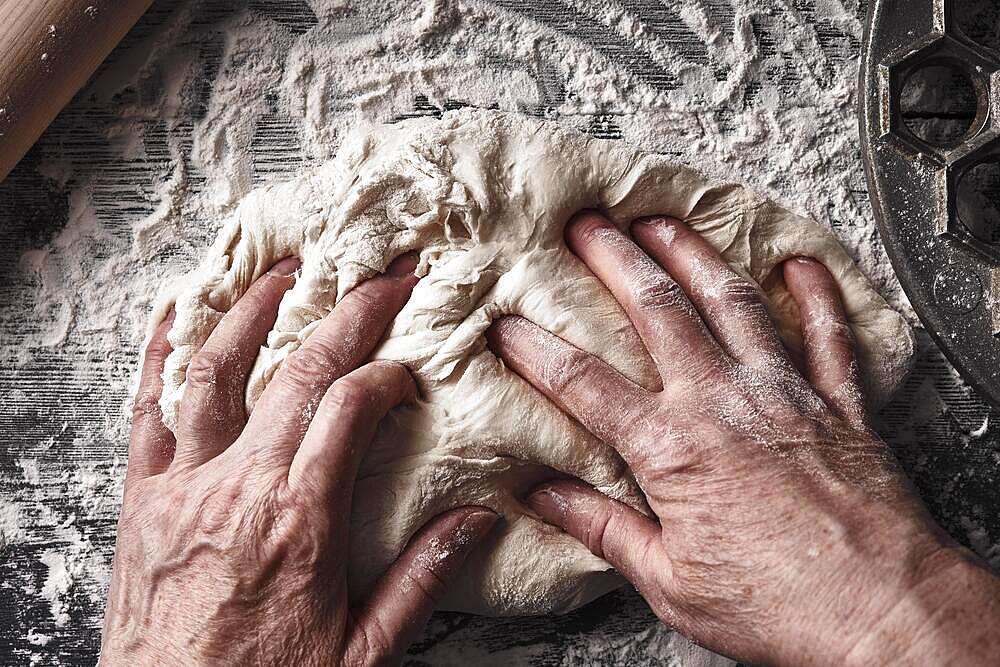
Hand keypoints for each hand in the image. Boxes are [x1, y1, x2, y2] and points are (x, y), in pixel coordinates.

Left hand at [102, 255, 497, 665]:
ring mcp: (182, 487)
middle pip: (297, 373)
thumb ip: (420, 578)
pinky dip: (160, 355)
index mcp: (301, 522)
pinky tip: (178, 314)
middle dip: (347, 314)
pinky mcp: (140, 499)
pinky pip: (145, 411)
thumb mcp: (362, 652)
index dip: (385, 374)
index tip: (405, 367)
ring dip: (252, 309)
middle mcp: (239, 489)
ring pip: (214, 371)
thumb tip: (478, 520)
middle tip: (381, 277)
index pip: (351, 409)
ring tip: (286, 269)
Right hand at [487, 212, 999, 666]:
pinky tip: (799, 265)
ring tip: (663, 221)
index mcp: (672, 448)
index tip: (507, 326)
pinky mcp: (839, 405)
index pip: (585, 383)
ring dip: (693, 255)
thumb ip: (602, 528)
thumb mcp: (669, 581)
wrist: (881, 612)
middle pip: (658, 311)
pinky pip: (828, 334)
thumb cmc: (776, 607)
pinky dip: (815, 295)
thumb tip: (543, 495)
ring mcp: (784, 394)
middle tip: (588, 225)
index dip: (537, 350)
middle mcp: (723, 402)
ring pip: (731, 303)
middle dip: (615, 260)